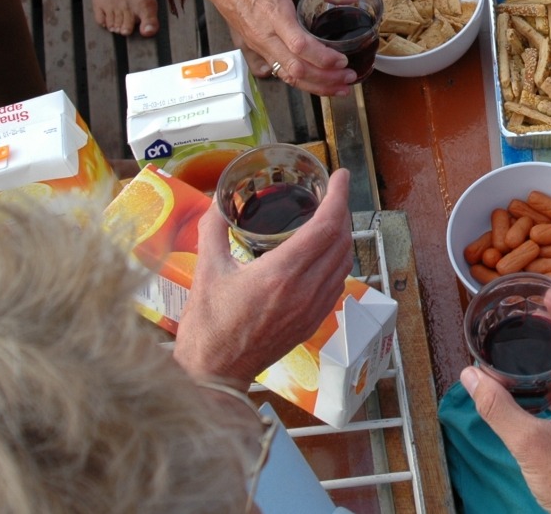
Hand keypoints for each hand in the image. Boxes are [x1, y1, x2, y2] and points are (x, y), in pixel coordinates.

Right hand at [174, 168, 354, 384]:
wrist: (214, 374)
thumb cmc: (207, 326)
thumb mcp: (206, 271)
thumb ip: (213, 229)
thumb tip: (216, 200)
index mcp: (281, 274)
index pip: (326, 226)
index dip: (338, 196)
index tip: (340, 176)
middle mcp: (304, 290)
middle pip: (341, 240)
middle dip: (341, 211)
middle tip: (331, 193)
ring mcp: (312, 309)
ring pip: (344, 262)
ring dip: (343, 236)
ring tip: (330, 218)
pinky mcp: (313, 322)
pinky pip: (337, 283)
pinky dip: (338, 261)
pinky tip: (324, 254)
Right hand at [195, 0, 357, 95]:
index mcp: (274, 14)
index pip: (300, 46)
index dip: (324, 58)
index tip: (343, 61)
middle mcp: (264, 35)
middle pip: (295, 69)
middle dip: (325, 80)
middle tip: (348, 79)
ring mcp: (257, 44)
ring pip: (286, 76)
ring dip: (313, 86)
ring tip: (337, 88)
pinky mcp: (253, 48)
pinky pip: (276, 70)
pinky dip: (296, 80)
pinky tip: (312, 82)